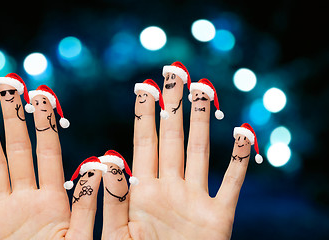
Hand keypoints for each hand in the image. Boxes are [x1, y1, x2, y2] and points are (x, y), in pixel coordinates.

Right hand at [0, 84, 94, 238]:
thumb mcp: (81, 239)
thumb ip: (89, 204)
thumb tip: (103, 164)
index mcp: (55, 201)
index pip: (49, 152)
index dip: (44, 123)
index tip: (40, 95)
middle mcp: (27, 200)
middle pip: (18, 150)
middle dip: (13, 118)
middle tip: (7, 84)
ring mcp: (2, 213)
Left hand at [101, 76, 251, 238]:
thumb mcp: (119, 234)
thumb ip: (115, 200)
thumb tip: (107, 162)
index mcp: (143, 191)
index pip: (144, 142)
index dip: (145, 114)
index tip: (145, 86)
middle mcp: (169, 187)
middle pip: (172, 138)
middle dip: (174, 106)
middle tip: (175, 73)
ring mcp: (194, 199)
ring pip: (200, 151)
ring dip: (203, 122)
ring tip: (203, 90)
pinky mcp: (218, 216)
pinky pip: (231, 183)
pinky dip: (239, 159)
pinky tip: (243, 133)